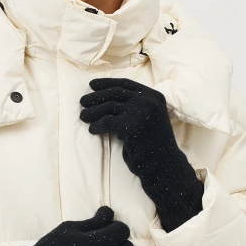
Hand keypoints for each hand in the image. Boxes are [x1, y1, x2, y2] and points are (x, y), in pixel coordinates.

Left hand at [79, 78, 203, 231]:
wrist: (163, 162)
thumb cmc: (152, 142)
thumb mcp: (148, 115)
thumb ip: (134, 104)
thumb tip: (105, 96)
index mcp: (154, 95)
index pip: (125, 83)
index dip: (106, 83)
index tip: (92, 85)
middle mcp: (148, 100)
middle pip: (115, 92)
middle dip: (96, 96)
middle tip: (82, 101)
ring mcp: (140, 111)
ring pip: (108, 106)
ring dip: (92, 111)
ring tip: (83, 116)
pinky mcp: (130, 125)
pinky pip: (106, 122)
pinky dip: (97, 126)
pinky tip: (92, 129)